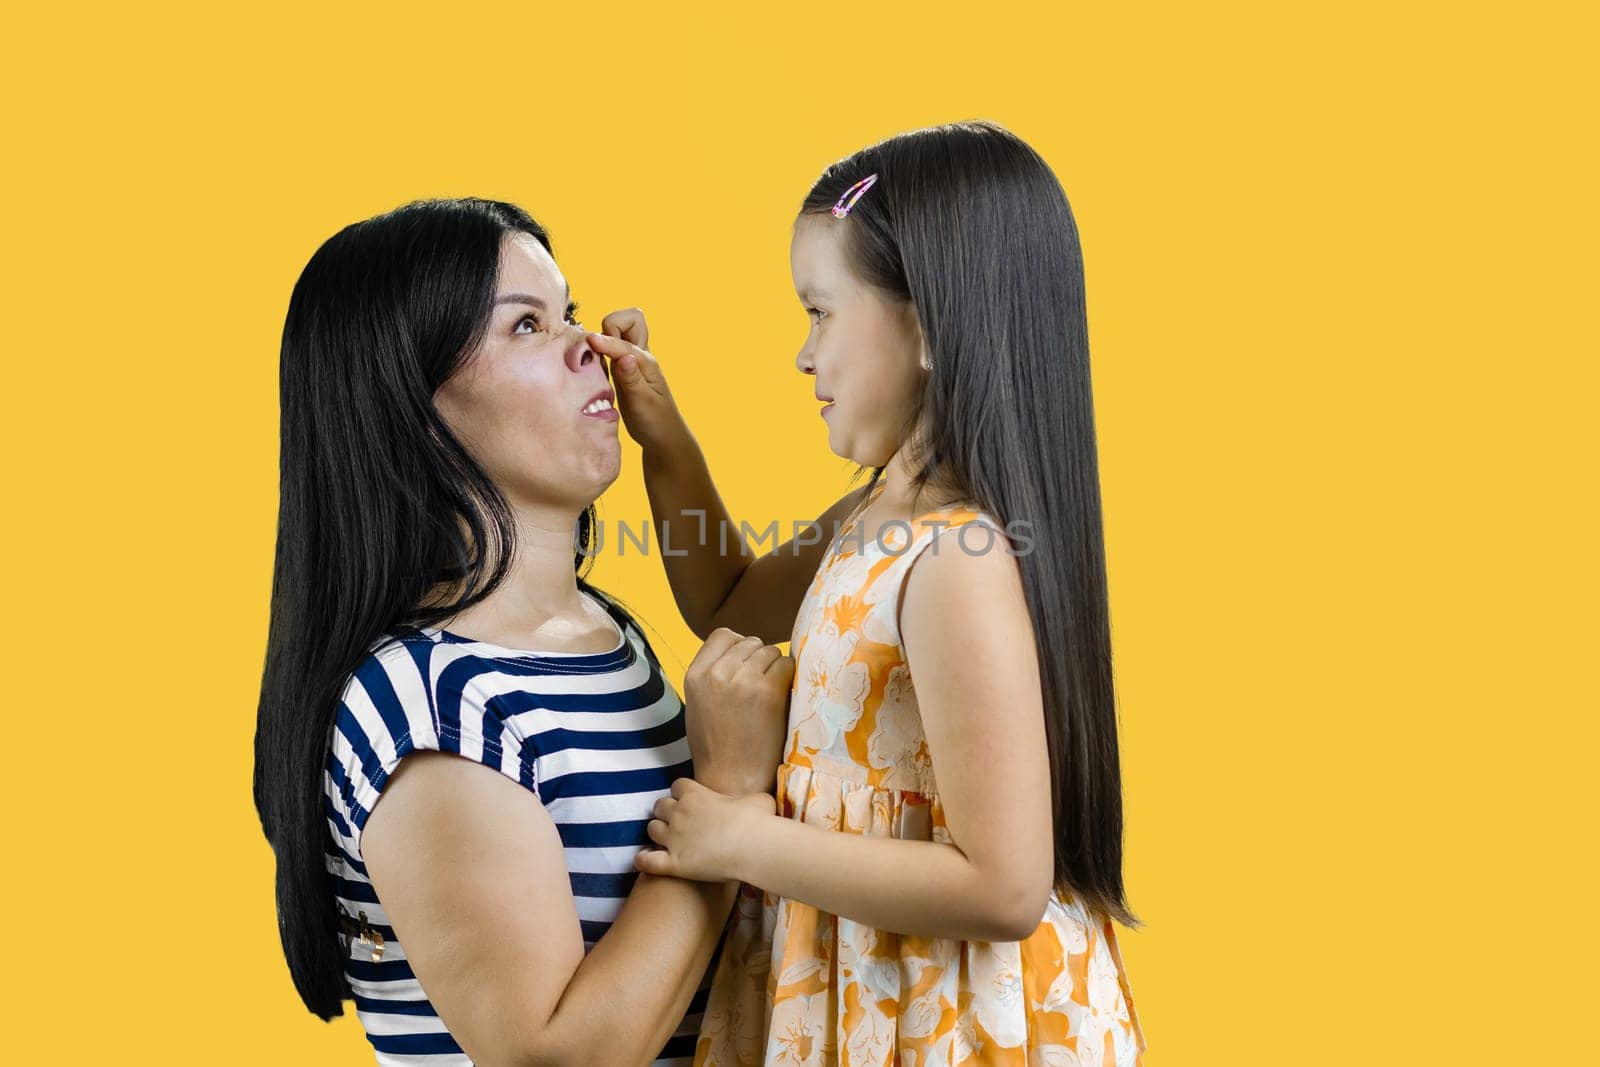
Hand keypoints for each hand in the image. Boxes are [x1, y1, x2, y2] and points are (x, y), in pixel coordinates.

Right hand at [587, 310, 684, 451]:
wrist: (662, 436)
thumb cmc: (655, 421)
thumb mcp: (642, 403)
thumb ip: (631, 378)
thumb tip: (624, 356)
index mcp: (647, 362)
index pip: (624, 344)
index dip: (606, 342)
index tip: (590, 343)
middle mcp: (639, 356)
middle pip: (627, 320)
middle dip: (611, 326)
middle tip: (600, 349)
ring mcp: (631, 361)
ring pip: (617, 332)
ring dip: (604, 337)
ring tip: (594, 357)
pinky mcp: (622, 370)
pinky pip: (610, 349)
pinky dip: (600, 350)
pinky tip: (594, 367)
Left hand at [634, 779, 776, 881]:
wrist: (755, 848)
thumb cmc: (759, 822)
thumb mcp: (757, 799)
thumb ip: (745, 798)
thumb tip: (751, 802)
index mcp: (696, 794)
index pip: (677, 786)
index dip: (682, 794)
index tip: (690, 801)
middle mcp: (680, 813)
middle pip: (659, 806)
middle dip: (666, 812)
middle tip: (678, 822)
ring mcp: (674, 838)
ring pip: (652, 829)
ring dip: (658, 832)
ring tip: (667, 840)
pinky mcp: (674, 863)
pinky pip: (647, 861)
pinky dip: (643, 860)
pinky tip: (645, 860)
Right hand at [683, 628, 794, 795]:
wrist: (732, 781)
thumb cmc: (717, 749)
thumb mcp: (699, 705)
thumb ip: (713, 675)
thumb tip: (741, 652)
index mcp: (696, 675)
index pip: (723, 635)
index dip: (739, 647)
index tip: (747, 665)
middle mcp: (717, 673)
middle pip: (751, 642)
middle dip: (760, 659)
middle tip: (763, 686)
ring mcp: (743, 680)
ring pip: (771, 652)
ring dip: (776, 669)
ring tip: (771, 696)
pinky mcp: (768, 691)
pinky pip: (787, 665)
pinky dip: (789, 678)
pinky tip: (783, 699)